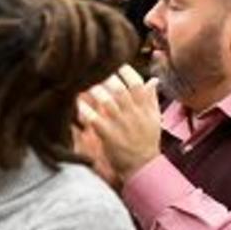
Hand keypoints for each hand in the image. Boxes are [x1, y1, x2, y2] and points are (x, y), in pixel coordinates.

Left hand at [75, 66, 162, 181]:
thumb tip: (154, 80)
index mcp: (145, 107)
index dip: (126, 71)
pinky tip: (76, 103)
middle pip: (119, 89)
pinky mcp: (108, 135)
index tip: (115, 63)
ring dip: (94, 90)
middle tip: (93, 70)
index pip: (137, 83)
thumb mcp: (154, 118)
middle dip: (106, 77)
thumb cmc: (148, 141)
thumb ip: (152, 98)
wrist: (143, 166)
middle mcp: (133, 113)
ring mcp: (120, 124)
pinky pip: (94, 118)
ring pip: (106, 101)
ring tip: (82, 82)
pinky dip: (84, 109)